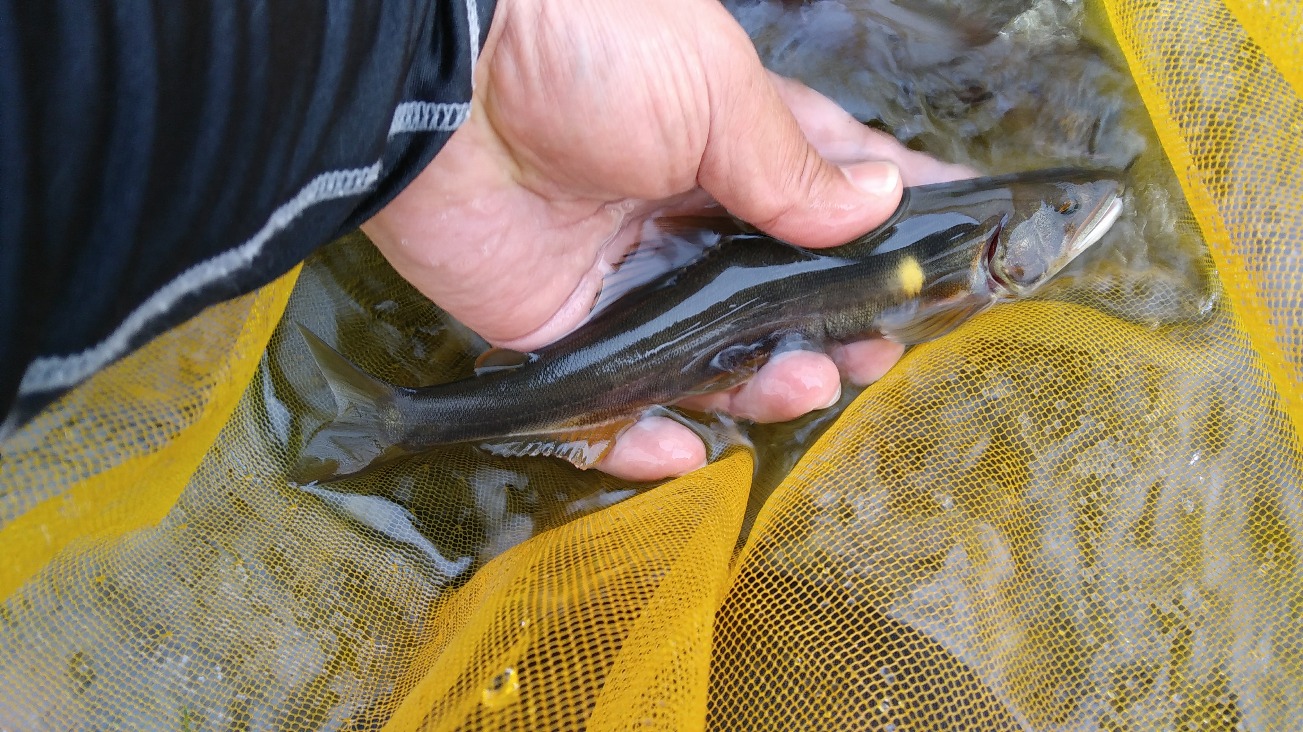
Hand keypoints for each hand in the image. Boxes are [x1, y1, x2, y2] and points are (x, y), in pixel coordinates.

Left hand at [362, 0, 973, 480]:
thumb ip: (790, 164)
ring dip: (766, 382)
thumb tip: (878, 204)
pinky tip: (690, 450)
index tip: (959, 256)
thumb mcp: (714, 89)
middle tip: (880, 346)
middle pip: (778, 289)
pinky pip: (611, 403)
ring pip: (712, 356)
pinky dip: (646, 439)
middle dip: (839, 321)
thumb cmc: (592, 51)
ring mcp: (623, 278)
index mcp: (729, 139)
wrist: (441, 81)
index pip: (827, 185)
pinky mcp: (557, 330)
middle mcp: (684, 214)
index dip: (892, 220)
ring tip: (806, 380)